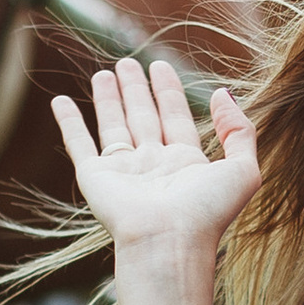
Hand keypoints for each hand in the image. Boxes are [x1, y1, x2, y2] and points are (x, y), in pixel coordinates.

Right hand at [51, 57, 257, 271]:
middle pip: (142, 117)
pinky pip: (79, 143)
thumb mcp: (242, 169)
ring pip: (113, 125)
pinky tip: (61, 102)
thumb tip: (222, 93)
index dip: (168, 91)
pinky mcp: (95, 178)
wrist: (168, 242)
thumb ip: (239, 131)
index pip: (174, 117)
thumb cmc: (207, 211)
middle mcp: (153, 166)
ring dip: (107, 99)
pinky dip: (69, 122)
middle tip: (127, 63)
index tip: (159, 66)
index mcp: (185, 164)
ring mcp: (122, 172)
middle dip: (136, 90)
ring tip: (103, 73)